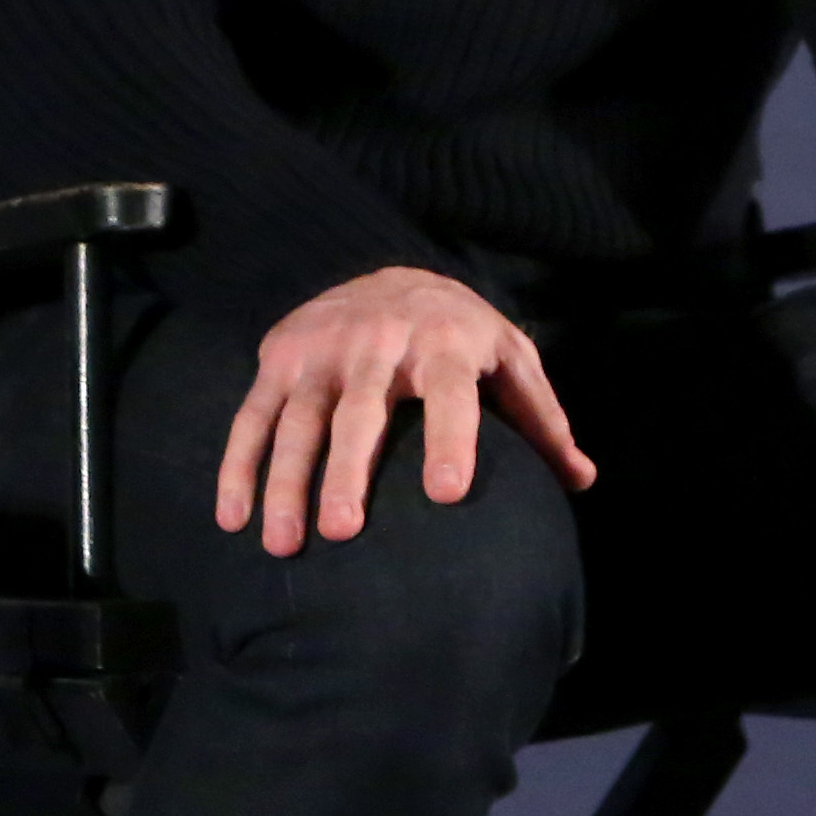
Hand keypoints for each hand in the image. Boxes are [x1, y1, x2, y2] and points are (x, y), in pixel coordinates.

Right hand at [216, 268, 597, 558]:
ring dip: (285, 482)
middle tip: (342, 533)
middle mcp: (380, 345)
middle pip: (360, 412)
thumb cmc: (463, 334)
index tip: (447, 493)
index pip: (451, 393)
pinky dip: (239, 465)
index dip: (450, 438)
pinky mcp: (281, 358)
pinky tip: (234, 516)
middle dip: (348, 471)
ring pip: (298, 419)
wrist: (392, 271)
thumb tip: (581, 480)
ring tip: (282, 544)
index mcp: (446, 344)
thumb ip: (541, 419)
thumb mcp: (510, 359)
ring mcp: (323, 351)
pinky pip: (253, 416)